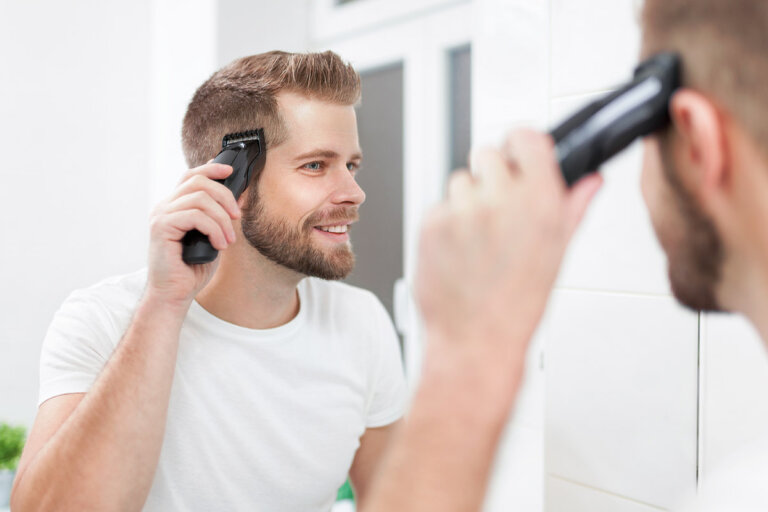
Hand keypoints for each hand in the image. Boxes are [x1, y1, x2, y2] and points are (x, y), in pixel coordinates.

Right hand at [146, 163, 240, 306]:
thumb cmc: (191, 269)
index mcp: (175, 207)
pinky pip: (195, 216)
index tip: (230, 171)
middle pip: (198, 181)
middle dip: (224, 195)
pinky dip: (214, 229)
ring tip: (228, 240)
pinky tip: (219, 244)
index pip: (190, 176)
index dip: (211, 168)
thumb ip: (221, 217)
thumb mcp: (214, 238)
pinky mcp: (161, 227)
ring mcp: (161, 215)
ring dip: (221, 218)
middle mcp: (165, 207)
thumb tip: (239, 197)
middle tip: (237, 217)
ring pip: (200, 198)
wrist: (174, 294)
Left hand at [415, 129, 601, 362]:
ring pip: (460, 181)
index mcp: (539, 201)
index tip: (519, 158)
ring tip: (477, 239)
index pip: (525, 137)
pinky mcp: (431, 224)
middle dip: (492, 176)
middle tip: (496, 210)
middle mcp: (499, 200)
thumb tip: (591, 179)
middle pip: (487, 154)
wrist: (476, 340)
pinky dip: (445, 223)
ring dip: (467, 200)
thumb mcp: (557, 253)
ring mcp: (462, 210)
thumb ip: (573, 207)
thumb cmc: (517, 304)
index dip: (521, 147)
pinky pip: (438, 206)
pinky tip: (458, 251)